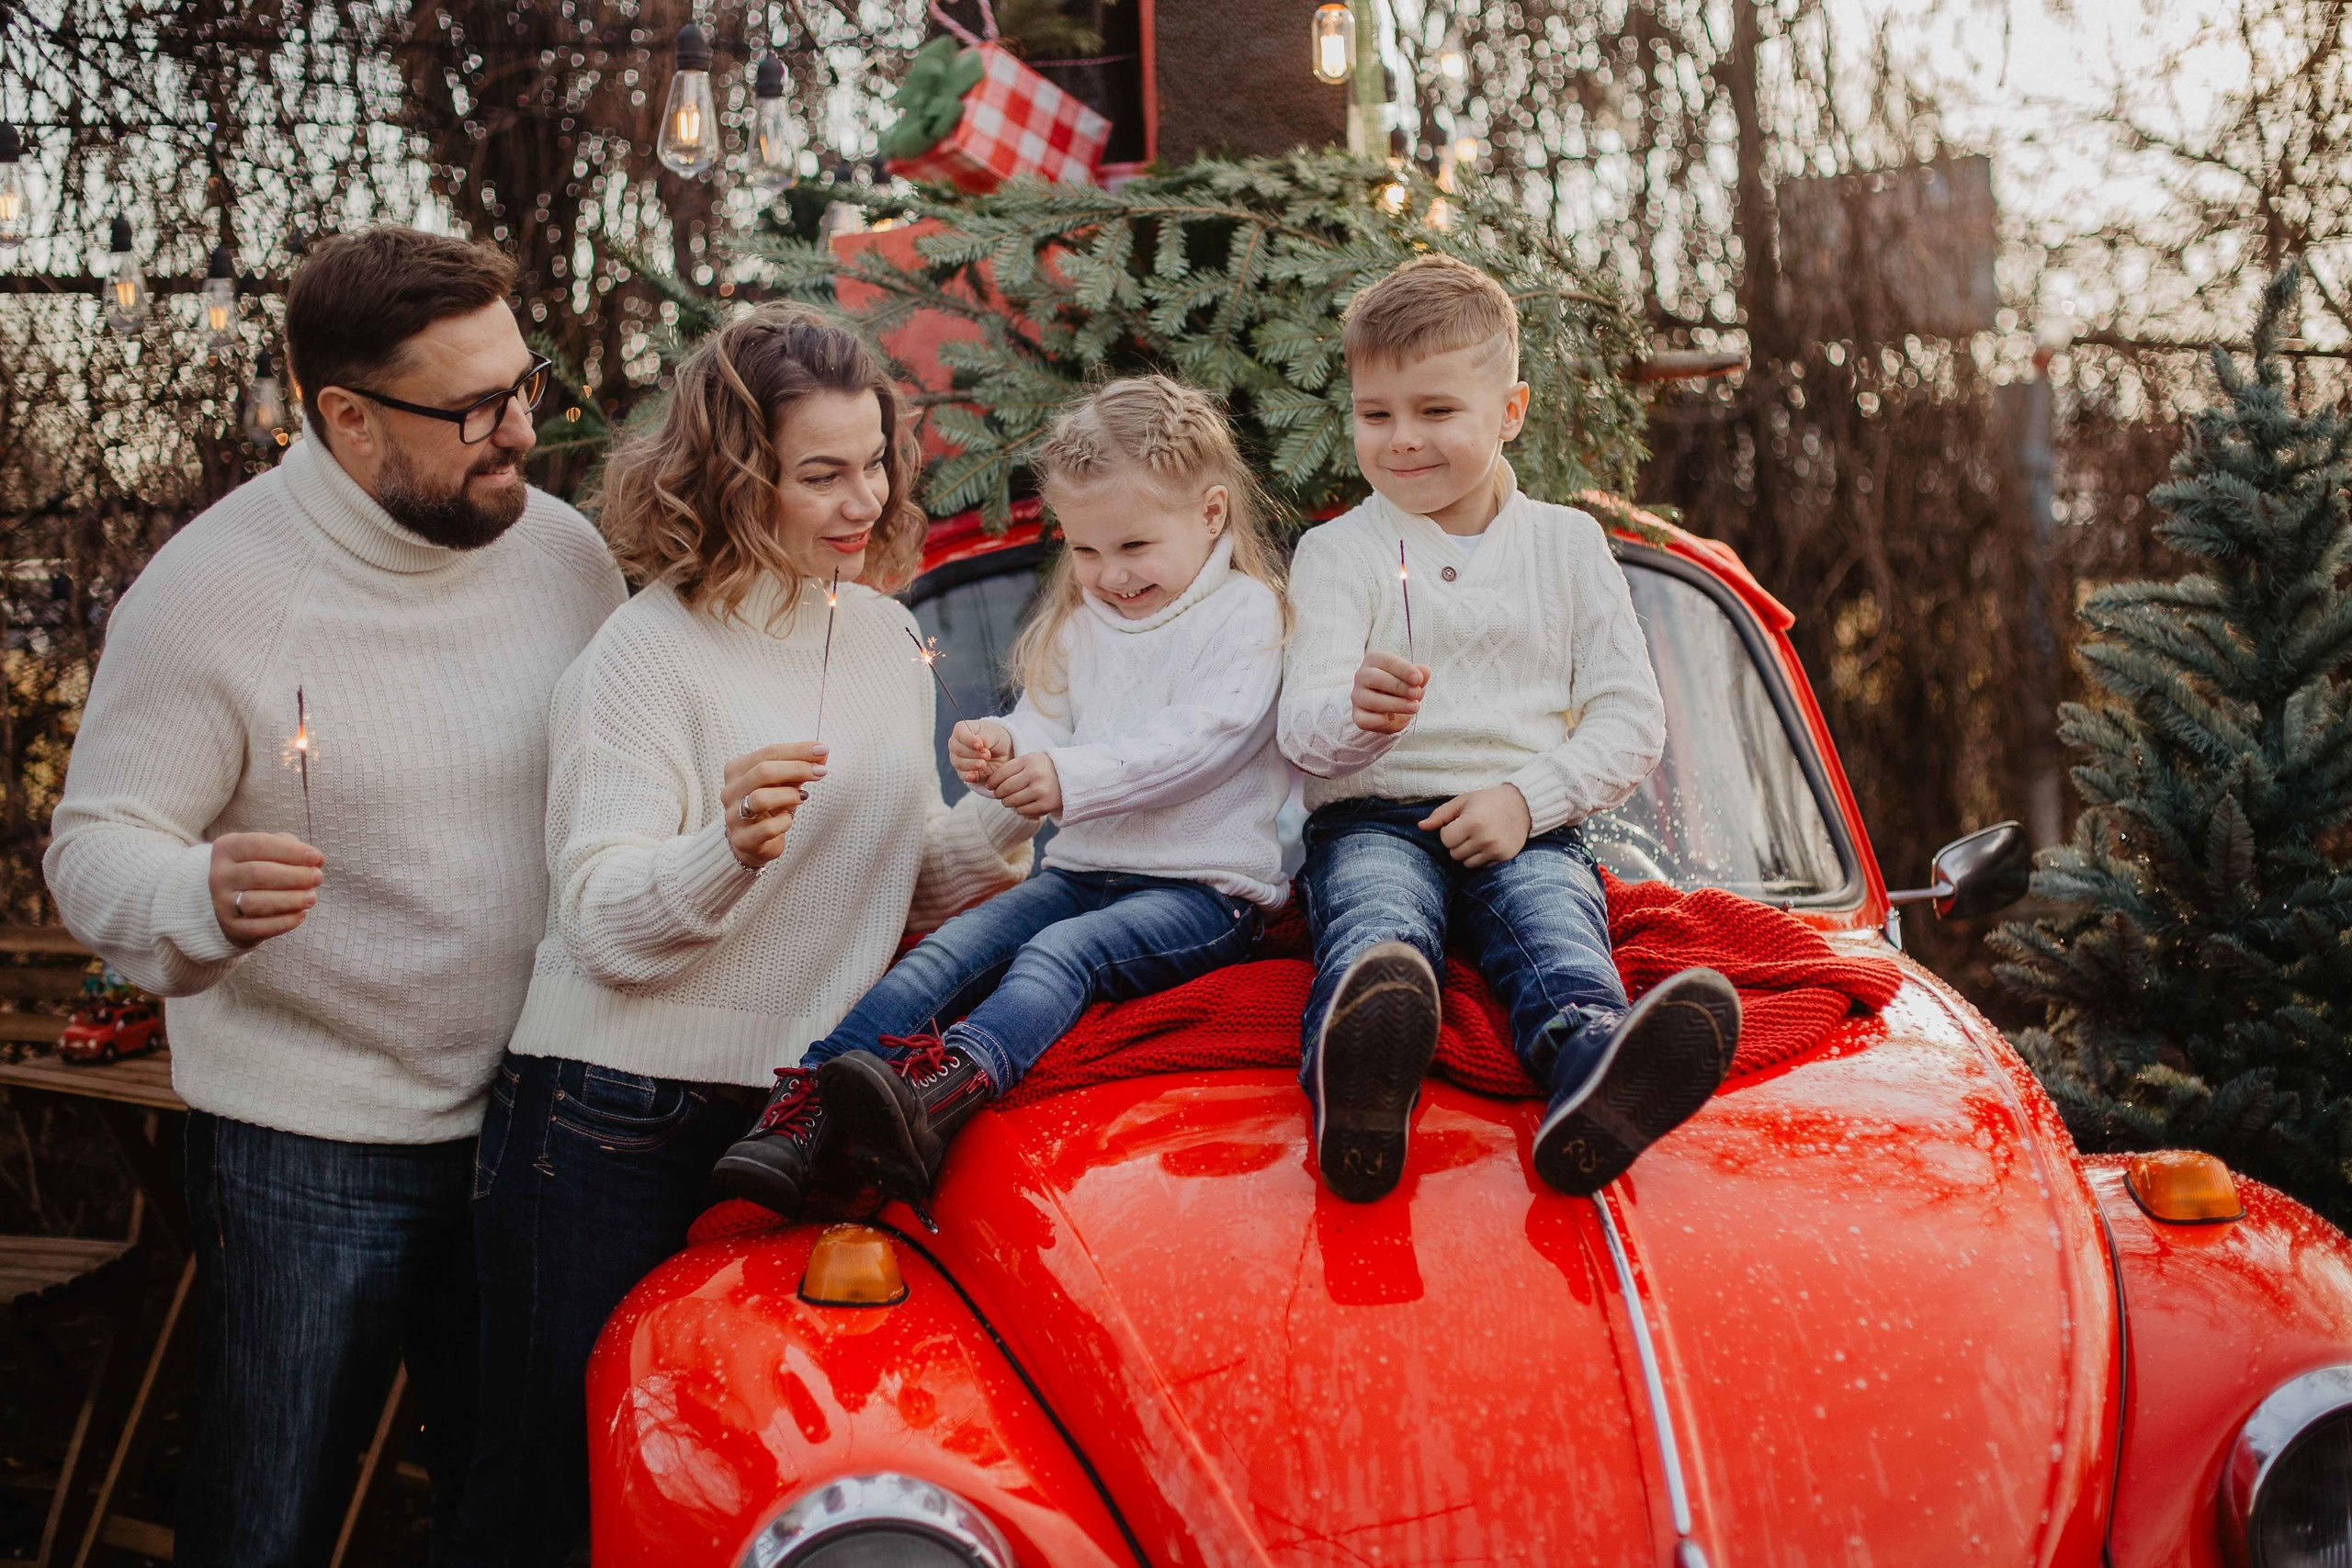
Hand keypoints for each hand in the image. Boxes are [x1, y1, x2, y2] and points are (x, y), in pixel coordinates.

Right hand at [210, 833, 324, 947]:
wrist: (233, 901)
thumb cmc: (260, 868)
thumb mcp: (269, 851)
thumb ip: (290, 848)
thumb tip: (315, 859)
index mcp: (227, 849)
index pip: (258, 845)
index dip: (291, 852)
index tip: (317, 858)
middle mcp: (219, 875)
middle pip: (258, 874)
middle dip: (294, 876)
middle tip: (318, 878)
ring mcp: (222, 904)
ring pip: (256, 903)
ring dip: (290, 900)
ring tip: (312, 897)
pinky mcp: (232, 928)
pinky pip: (259, 927)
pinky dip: (284, 921)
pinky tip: (301, 913)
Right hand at [722, 742, 826, 869]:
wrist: (753, 842)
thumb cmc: (770, 806)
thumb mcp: (784, 783)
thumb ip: (800, 767)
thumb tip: (822, 753)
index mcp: (737, 770)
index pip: (768, 753)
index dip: (797, 750)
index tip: (821, 750)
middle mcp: (731, 791)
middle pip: (763, 771)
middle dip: (797, 768)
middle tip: (821, 772)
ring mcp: (733, 816)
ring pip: (760, 798)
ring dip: (789, 795)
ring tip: (803, 796)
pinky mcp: (743, 839)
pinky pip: (767, 828)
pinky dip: (784, 822)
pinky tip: (788, 819)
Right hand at [949, 719, 1015, 784]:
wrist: (1003, 751)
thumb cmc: (995, 738)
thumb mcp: (995, 734)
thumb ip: (986, 738)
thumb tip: (978, 745)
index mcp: (961, 730)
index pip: (960, 734)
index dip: (969, 740)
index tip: (980, 745)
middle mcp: (956, 744)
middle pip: (958, 750)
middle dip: (973, 754)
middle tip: (987, 755)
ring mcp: (958, 759)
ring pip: (959, 763)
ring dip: (972, 764)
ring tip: (985, 764)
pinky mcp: (963, 772)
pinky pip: (962, 775)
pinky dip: (967, 776)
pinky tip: (973, 776)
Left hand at [987, 752, 1061, 819]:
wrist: (1072, 778)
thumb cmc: (1044, 770)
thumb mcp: (1030, 761)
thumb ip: (1012, 769)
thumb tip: (991, 785)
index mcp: (1029, 761)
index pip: (1002, 773)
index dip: (993, 781)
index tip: (990, 786)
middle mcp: (1035, 774)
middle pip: (1005, 788)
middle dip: (998, 793)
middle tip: (998, 795)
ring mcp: (1041, 790)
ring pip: (1012, 801)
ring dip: (1007, 802)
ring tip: (1009, 800)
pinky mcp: (1045, 805)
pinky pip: (1022, 810)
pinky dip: (1019, 808)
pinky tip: (1023, 804)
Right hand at [1352, 651, 1427, 735]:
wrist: (1391, 710)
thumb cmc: (1401, 688)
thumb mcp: (1413, 680)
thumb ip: (1419, 675)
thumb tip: (1425, 671)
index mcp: (1374, 660)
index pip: (1387, 661)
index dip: (1403, 670)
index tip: (1418, 679)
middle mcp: (1361, 676)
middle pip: (1375, 678)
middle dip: (1399, 686)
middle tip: (1416, 694)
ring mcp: (1357, 696)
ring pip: (1371, 700)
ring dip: (1395, 704)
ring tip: (1414, 707)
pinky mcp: (1357, 715)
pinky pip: (1365, 719)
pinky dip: (1380, 721)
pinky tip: (1392, 718)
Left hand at [1420, 785, 1532, 868]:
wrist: (1522, 805)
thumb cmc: (1487, 801)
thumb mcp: (1463, 801)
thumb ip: (1440, 815)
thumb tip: (1420, 826)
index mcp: (1472, 821)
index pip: (1445, 839)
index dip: (1449, 831)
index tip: (1459, 823)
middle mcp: (1485, 838)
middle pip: (1454, 853)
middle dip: (1458, 843)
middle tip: (1470, 829)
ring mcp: (1496, 849)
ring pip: (1467, 863)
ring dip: (1468, 852)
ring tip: (1479, 836)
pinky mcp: (1505, 857)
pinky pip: (1481, 866)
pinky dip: (1481, 857)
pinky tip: (1489, 843)